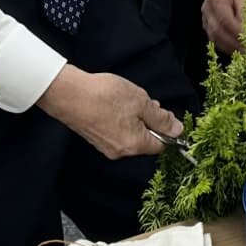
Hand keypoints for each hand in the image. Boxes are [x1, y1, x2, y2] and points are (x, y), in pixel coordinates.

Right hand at [38, 66, 182, 159]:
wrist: (67, 94)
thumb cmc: (104, 96)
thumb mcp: (141, 102)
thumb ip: (161, 118)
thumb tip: (177, 129)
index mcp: (135, 145)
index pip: (161, 145)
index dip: (165, 128)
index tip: (161, 111)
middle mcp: (120, 152)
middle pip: (145, 140)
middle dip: (149, 121)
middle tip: (144, 101)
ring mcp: (106, 146)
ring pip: (130, 135)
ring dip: (134, 118)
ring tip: (126, 99)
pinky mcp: (95, 138)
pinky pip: (116, 132)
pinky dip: (120, 119)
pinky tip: (113, 103)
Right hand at [199, 0, 245, 53]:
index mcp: (216, 2)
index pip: (226, 20)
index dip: (238, 31)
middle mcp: (208, 13)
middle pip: (219, 32)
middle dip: (234, 44)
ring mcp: (205, 22)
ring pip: (215, 39)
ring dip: (230, 48)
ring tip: (244, 54)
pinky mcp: (206, 29)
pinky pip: (214, 41)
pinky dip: (225, 48)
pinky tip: (236, 51)